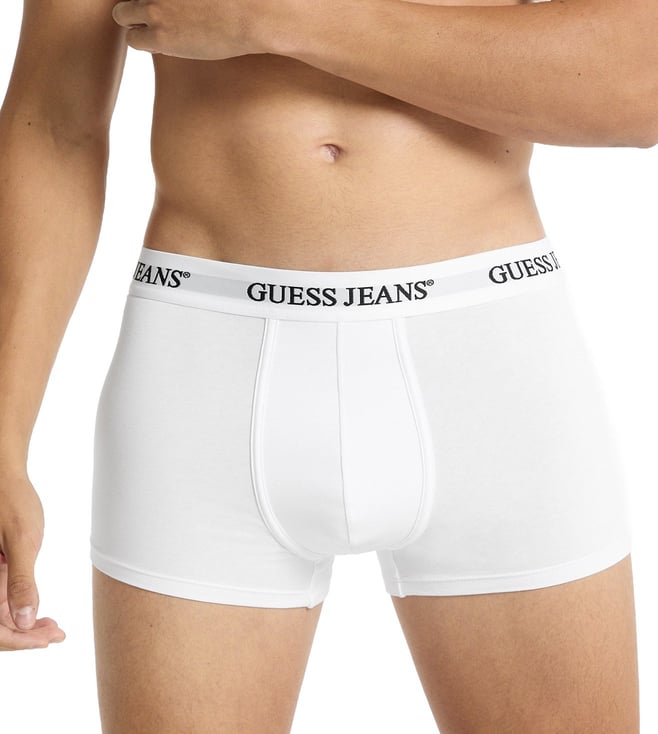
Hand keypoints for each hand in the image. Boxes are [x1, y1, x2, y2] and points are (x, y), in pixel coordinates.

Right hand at [0, 472, 65, 650]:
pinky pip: (3, 601)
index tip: (46, 641)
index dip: (18, 641)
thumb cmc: (11, 502)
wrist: (6, 478)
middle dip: (25, 636)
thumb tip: (25, 620)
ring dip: (25, 626)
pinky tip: (42, 614)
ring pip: (1, 615)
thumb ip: (21, 582)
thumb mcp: (22, 541)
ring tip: (54, 628)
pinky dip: (22, 610)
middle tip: (56, 635)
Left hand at [111, 0, 270, 59]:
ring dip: (137, 24)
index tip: (163, 6)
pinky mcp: (159, 34)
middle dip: (136, 6)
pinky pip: (133, 40)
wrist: (252, 16)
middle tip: (157, 17)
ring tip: (160, 31)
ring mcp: (154, 7)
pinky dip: (143, 43)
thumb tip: (182, 5)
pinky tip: (163, 45)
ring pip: (122, 15)